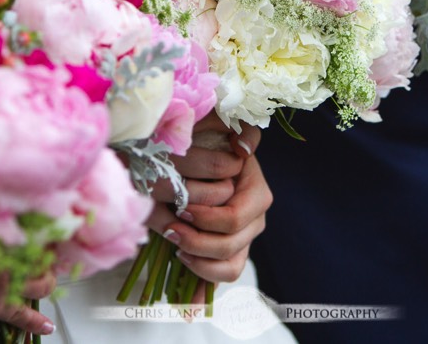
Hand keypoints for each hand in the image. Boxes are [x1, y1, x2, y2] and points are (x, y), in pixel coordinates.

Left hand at [147, 114, 270, 285]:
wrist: (205, 159)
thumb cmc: (212, 146)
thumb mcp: (225, 132)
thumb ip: (244, 134)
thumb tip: (243, 150)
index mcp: (256, 194)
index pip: (234, 217)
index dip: (206, 219)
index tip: (180, 209)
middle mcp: (255, 220)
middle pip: (229, 245)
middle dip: (196, 241)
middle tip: (170, 229)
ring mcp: (245, 239)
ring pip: (228, 266)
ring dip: (197, 261)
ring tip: (174, 245)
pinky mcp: (232, 254)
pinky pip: (223, 279)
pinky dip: (204, 287)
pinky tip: (186, 294)